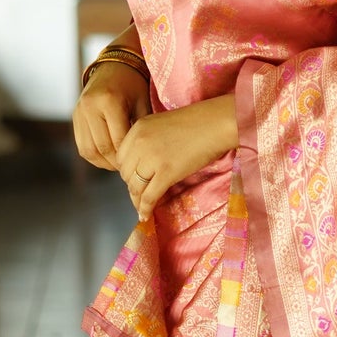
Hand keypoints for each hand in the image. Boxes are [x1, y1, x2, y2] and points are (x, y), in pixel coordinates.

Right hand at [73, 61, 149, 169]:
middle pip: (102, 148)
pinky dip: (95, 156)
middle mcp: (90, 107)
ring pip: (88, 150)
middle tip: (130, 169)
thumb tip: (141, 158)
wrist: (114, 66)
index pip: (118, 140)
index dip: (128, 157)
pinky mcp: (75, 117)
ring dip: (104, 163)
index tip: (139, 164)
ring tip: (119, 166)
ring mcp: (79, 112)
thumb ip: (140, 129)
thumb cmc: (134, 85)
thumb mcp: (142, 103)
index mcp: (109, 101)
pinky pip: (82, 145)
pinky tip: (108, 158)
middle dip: (116, 163)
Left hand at [116, 96, 238, 221]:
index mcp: (137, 128)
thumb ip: (148, 140)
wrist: (215, 124)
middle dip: (132, 185)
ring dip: (137, 200)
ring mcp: (152, 158)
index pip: (121, 157)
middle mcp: (139, 143)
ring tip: (142, 208)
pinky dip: (145, 208)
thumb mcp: (161, 124)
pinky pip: (149, 196)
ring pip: (135, 187)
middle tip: (141, 193)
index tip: (135, 178)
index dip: (127, 171)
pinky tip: (146, 215)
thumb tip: (144, 164)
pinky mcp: (166, 173)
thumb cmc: (196, 122)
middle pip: (126, 173)